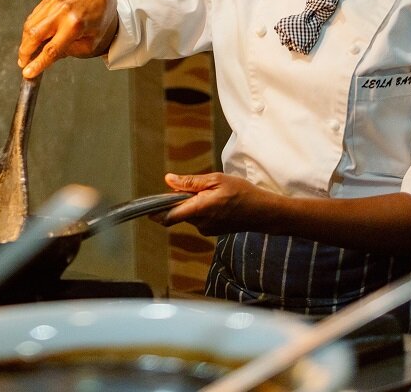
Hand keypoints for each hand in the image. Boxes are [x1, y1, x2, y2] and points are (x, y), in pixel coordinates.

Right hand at [17, 0, 118, 78]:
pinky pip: (34, 16)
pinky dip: (31, 29)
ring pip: (30, 25)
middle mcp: (63, 11)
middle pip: (34, 35)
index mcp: (75, 25)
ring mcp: (54, 2)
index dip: (37, 63)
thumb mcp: (89, 45)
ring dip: (25, 41)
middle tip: (23, 63)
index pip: (51, 49)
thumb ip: (66, 52)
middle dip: (25, 52)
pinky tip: (34, 38)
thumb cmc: (98, 23)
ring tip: (27, 53)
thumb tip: (44, 59)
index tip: (28, 73)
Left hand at [159, 172, 280, 235]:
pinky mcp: (211, 231)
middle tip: (192, 187)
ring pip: (188, 215)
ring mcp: (206, 229)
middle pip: (177, 213)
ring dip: (190, 204)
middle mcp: (200, 223)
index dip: (156, 210)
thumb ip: (191, 182)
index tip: (147, 205)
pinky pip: (197, 219)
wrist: (262, 212)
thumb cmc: (242, 192)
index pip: (169, 216)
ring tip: (210, 193)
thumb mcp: (216, 179)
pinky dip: (199, 209)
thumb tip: (168, 180)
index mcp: (200, 209)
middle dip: (178, 200)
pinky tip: (215, 202)